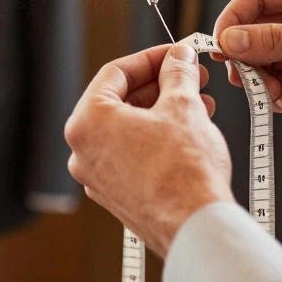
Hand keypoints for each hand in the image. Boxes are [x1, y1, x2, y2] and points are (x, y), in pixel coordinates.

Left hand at [65, 43, 233, 256]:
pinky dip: (155, 138)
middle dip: (159, 85)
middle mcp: (82, 150)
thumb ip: (177, 73)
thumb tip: (179, 58)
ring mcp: (96, 176)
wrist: (194, 226)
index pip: (115, 73)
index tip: (174, 54)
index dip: (150, 58)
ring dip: (162, 111)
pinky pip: (130, 154)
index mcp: (87, 122)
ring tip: (199, 105)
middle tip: (190, 76)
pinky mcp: (115, 195)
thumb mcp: (183, 105)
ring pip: (127, 128)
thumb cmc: (184, 171)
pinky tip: (187, 133)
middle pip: (119, 100)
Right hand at [213, 0, 281, 156]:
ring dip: (258, 79)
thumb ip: (276, 41)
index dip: (234, 18)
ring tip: (274, 96)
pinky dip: (273, 94)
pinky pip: (273, 82)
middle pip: (252, 29)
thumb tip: (228, 39)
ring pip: (259, 58)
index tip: (221, 45)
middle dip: (245, 54)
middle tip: (242, 78)